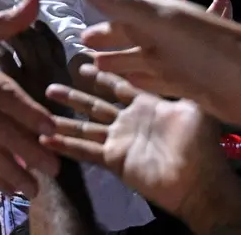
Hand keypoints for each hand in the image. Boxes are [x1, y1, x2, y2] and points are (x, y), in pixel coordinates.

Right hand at [40, 66, 232, 216]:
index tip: (81, 64)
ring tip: (40, 111)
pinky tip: (46, 139)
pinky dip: (66, 145)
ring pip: (85, 127)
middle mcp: (129, 120)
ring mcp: (120, 140)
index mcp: (147, 104)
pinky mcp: (114, 159)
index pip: (118, 85)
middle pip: (95, 105)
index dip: (100, 76)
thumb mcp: (194, 105)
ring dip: (64, 119)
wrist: (198, 181)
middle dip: (74, 96)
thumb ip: (181, 84)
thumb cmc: (199, 141)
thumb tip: (178, 58)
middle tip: (51, 86)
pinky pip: (86, 150)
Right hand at [74, 0, 240, 128]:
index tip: (81, 20)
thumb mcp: (160, 20)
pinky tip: (130, 86)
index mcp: (161, 17)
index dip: (104, 12)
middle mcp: (169, 37)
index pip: (126, 9)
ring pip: (143, 60)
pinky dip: (142, 82)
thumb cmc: (211, 47)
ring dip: (121, 61)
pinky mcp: (191, 87)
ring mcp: (181, 63)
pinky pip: (159, 82)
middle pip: (133, 36)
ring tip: (97, 67)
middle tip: (84, 47)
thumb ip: (120, 1)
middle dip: (110, 39)